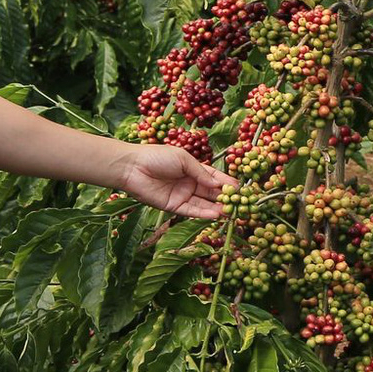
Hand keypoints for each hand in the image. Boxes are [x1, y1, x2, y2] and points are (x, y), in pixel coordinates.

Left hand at [117, 144, 236, 218]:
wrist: (132, 167)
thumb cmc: (157, 157)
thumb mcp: (183, 159)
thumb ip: (201, 172)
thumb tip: (218, 184)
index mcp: (192, 169)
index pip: (213, 177)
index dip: (226, 183)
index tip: (240, 189)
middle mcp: (188, 183)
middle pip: (210, 192)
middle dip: (224, 197)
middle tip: (239, 204)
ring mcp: (181, 195)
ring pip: (203, 203)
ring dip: (216, 208)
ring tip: (230, 212)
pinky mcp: (173, 206)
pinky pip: (191, 211)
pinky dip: (203, 213)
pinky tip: (216, 215)